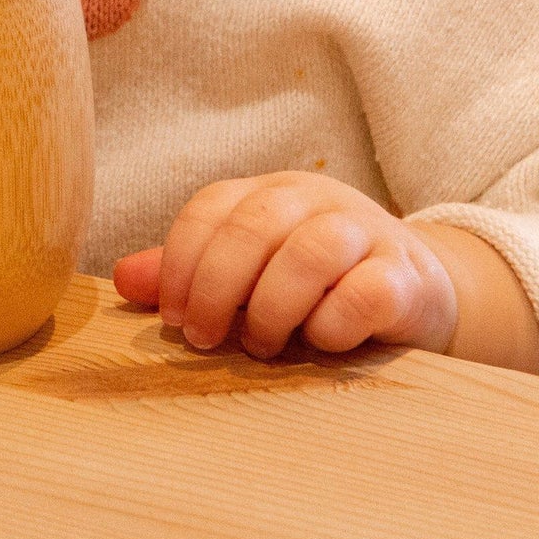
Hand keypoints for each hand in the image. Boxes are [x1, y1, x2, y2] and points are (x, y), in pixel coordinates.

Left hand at [113, 172, 457, 359]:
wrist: (416, 292)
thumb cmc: (316, 285)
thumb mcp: (250, 273)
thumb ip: (191, 273)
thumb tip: (122, 279)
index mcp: (269, 193)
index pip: (210, 206)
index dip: (179, 261)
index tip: (170, 316)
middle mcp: (315, 200)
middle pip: (252, 224)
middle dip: (216, 287)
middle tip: (203, 338)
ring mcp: (365, 232)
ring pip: (309, 251)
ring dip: (272, 307)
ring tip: (259, 346)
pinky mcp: (407, 275)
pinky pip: (365, 292)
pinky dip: (332, 323)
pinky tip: (319, 343)